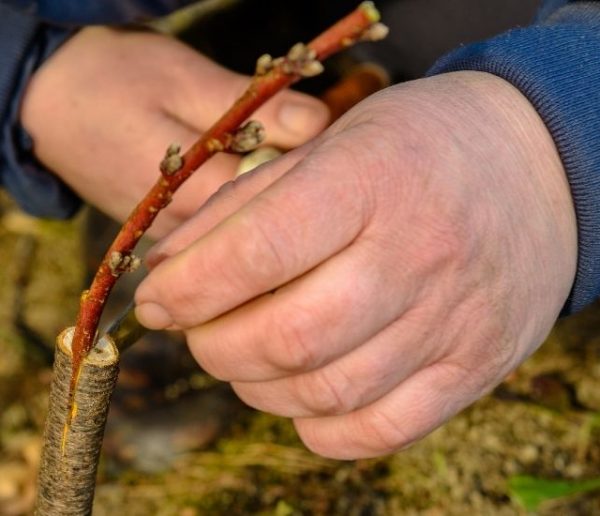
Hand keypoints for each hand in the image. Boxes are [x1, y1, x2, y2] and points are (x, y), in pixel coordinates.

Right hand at [20, 27, 327, 237]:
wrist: (49, 103)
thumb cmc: (114, 80)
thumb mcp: (185, 78)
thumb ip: (250, 109)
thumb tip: (317, 124)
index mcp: (188, 189)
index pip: (269, 206)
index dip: (304, 180)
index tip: (324, 153)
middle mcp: (181, 227)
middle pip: (256, 230)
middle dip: (289, 197)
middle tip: (309, 157)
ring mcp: (171, 236)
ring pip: (237, 235)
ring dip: (264, 206)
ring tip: (278, 169)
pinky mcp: (166, 232)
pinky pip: (215, 234)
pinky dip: (238, 212)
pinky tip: (248, 184)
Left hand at [135, 71, 576, 458]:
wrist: (534, 168)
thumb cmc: (417, 149)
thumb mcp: (328, 145)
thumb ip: (241, 205)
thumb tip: (167, 269)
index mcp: (371, 180)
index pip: (258, 249)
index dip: (188, 287)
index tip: (157, 301)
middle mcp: (418, 253)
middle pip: (287, 337)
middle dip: (212, 345)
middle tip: (198, 328)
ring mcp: (453, 319)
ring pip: (325, 392)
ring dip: (257, 386)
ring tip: (246, 354)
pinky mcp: (475, 365)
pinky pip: (380, 429)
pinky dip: (318, 426)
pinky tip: (301, 390)